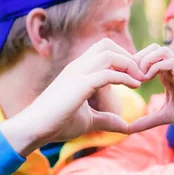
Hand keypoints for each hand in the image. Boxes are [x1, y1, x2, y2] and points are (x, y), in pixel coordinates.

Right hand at [0, 39, 144, 156]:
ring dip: (129, 64)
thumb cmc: (56, 124)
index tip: (136, 75)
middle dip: (127, 56)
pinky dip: (123, 77)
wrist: (33, 129)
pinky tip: (134, 86)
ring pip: (108, 54)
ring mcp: (76, 74)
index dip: (123, 59)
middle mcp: (77, 67)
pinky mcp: (78, 85)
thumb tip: (125, 127)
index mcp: (78, 71)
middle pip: (107, 45)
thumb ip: (106, 120)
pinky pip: (106, 73)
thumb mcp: (88, 121)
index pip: (103, 51)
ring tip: (140, 80)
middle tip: (140, 74)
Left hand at [129, 45, 173, 143]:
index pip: (147, 57)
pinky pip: (168, 61)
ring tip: (138, 78)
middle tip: (129, 76)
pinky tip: (147, 81)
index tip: (124, 78)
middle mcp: (173, 69)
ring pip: (160, 50)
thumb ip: (146, 121)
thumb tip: (127, 130)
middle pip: (152, 48)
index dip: (133, 64)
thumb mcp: (163, 117)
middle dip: (137, 58)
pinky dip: (154, 67)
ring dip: (145, 60)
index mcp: (166, 75)